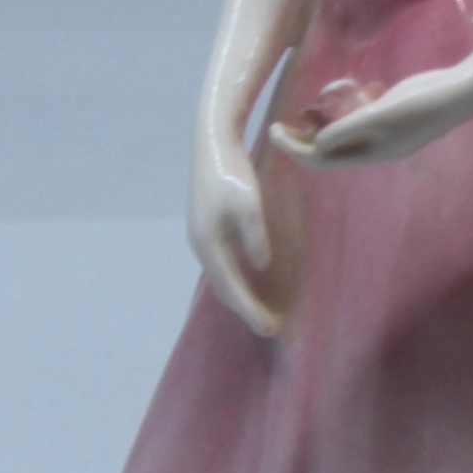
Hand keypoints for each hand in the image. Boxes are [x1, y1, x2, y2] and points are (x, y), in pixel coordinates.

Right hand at [187, 123, 278, 336]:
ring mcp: (201, 238)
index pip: (231, 287)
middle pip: (223, 288)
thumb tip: (262, 266)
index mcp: (207, 244)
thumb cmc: (231, 171)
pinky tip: (250, 285)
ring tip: (262, 314)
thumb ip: (255, 236)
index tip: (270, 329)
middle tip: (271, 329)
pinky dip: (236, 282)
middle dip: (246, 310)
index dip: (250, 310)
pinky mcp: (207, 229)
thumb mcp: (249, 203)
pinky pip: (222, 266)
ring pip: (221, 278)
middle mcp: (200, 246)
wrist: (212, 143)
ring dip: (241, 297)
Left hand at [269, 65, 472, 167]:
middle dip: (302, 141)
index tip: (272, 130)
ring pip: (342, 137)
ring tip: (304, 112)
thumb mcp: (379, 115)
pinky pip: (357, 123)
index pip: (322, 160)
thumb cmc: (419, 104)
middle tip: (279, 124)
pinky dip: (342, 114)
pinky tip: (337, 96)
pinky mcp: (390, 119)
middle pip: (329, 152)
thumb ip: (348, 130)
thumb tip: (316, 145)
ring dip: (321, 128)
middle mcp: (374, 150)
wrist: (458, 93)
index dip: (294, 148)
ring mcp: (383, 136)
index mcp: (371, 155)